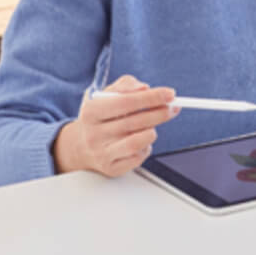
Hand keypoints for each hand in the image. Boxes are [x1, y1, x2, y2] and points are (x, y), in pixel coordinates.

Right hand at [52, 74, 178, 177]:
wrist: (82, 146)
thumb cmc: (101, 116)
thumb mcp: (107, 94)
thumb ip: (126, 85)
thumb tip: (144, 88)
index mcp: (91, 111)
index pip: (125, 102)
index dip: (151, 97)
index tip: (170, 94)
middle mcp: (93, 134)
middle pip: (135, 122)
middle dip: (160, 113)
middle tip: (173, 108)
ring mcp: (101, 153)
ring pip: (138, 141)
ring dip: (152, 131)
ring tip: (152, 125)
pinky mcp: (111, 169)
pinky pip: (138, 157)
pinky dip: (146, 146)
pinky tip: (142, 140)